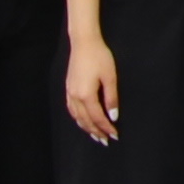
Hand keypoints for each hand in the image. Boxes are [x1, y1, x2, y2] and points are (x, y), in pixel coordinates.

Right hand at [64, 26, 122, 146]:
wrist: (83, 42)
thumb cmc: (99, 57)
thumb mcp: (110, 77)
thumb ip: (111, 98)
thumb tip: (113, 116)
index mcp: (86, 95)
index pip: (98, 118)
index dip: (106, 128)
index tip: (115, 135)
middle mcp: (75, 97)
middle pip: (86, 120)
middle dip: (96, 132)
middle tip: (105, 141)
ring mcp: (70, 92)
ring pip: (77, 117)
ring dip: (86, 127)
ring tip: (95, 135)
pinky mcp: (68, 88)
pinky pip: (71, 109)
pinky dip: (77, 118)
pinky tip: (82, 120)